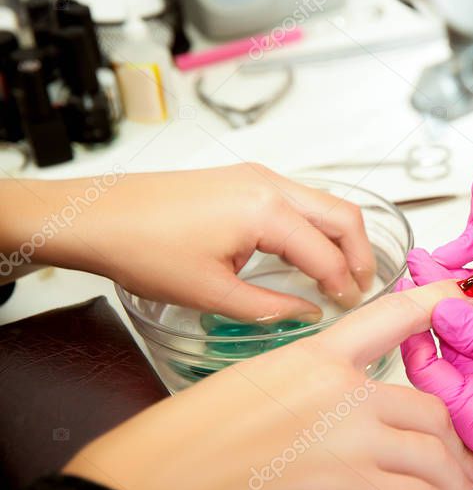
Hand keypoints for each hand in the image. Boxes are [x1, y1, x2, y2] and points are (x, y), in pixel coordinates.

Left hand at [10, 163, 376, 322]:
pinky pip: (298, 199)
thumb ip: (271, 307)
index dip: (345, 287)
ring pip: (323, 204)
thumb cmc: (141, 248)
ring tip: (339, 276)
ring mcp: (256, 176)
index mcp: (266, 210)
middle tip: (360, 289)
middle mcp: (269, 184)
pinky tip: (306, 255)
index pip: (326, 254)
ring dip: (339, 238)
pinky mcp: (242, 178)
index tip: (350, 309)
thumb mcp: (211, 293)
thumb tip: (309, 313)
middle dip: (359, 254)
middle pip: (342, 216)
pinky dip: (315, 226)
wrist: (94, 216)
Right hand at [63, 280, 472, 489]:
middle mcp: (344, 391)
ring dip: (457, 479)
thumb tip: (342, 414)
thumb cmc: (191, 439)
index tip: (461, 296)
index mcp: (317, 358)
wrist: (161, 482)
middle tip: (463, 457)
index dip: (432, 304)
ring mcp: (351, 437)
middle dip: (453, 439)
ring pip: (433, 453)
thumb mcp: (256, 383)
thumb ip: (313, 389)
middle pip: (428, 407)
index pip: (390, 318)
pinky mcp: (352, 487)